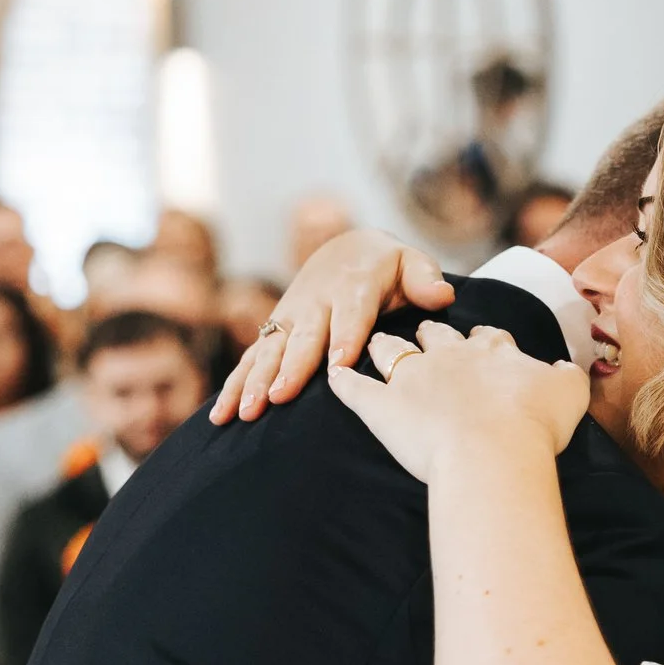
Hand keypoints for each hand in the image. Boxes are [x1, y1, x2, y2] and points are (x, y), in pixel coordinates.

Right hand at [211, 229, 454, 423]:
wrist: (345, 249)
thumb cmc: (386, 267)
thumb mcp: (409, 262)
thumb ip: (424, 278)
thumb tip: (441, 293)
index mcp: (353, 287)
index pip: (350, 315)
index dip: (343, 338)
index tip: (338, 366)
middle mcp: (316, 302)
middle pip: (304, 337)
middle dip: (290, 367)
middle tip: (278, 396)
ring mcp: (291, 317)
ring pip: (270, 351)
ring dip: (255, 381)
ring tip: (245, 412)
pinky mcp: (274, 330)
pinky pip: (251, 358)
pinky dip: (235, 385)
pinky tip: (222, 416)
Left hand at [327, 324, 587, 483]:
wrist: (495, 451)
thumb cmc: (536, 425)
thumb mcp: (569, 394)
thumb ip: (566, 376)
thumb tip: (565, 368)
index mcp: (492, 353)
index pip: (486, 338)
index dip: (483, 340)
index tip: (481, 341)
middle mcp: (449, 357)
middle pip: (434, 334)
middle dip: (429, 332)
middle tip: (424, 333)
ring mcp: (411, 378)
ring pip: (390, 351)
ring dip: (382, 345)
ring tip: (375, 342)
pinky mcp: (381, 407)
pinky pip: (355, 389)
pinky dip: (342, 380)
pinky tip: (334, 374)